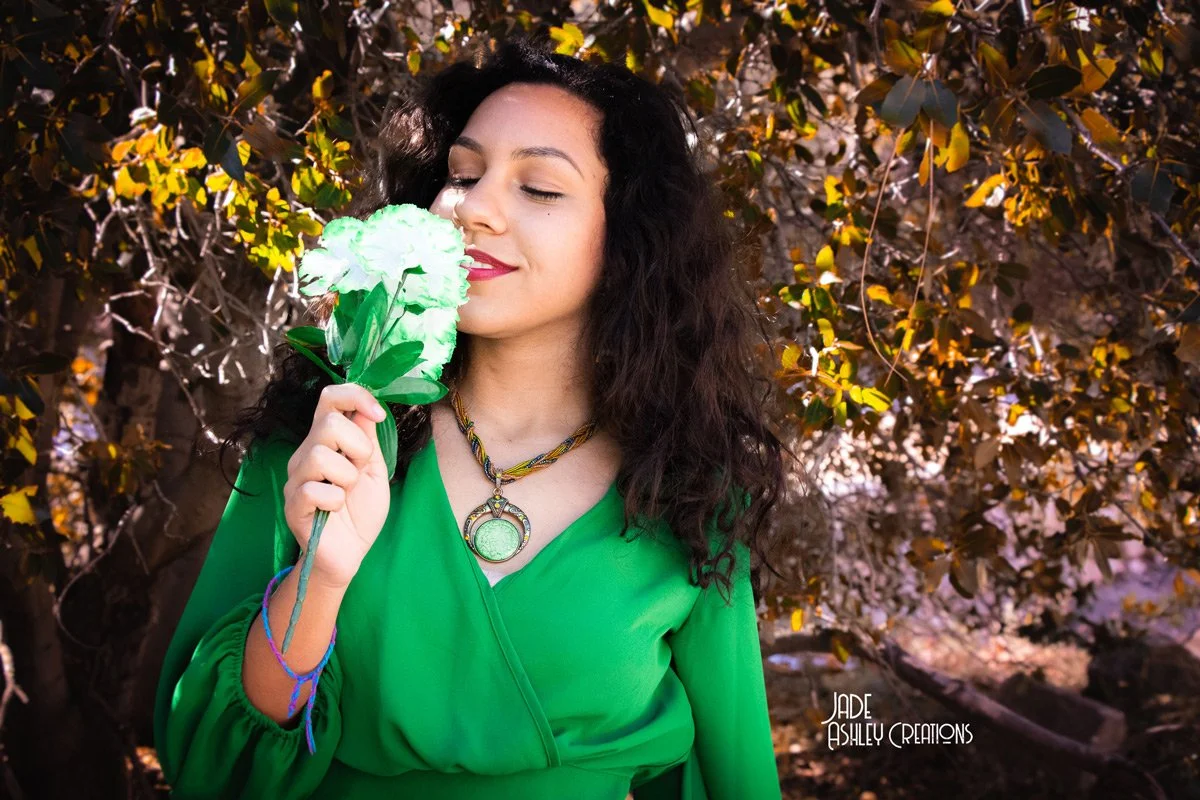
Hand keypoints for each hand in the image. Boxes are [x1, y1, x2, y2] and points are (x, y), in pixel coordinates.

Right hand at [282, 383, 392, 588]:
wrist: (349, 554)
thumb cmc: (360, 511)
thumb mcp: (374, 470)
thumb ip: (368, 439)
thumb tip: (366, 407)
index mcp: (326, 441)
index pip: (330, 399)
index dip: (356, 397)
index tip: (378, 414)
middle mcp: (306, 453)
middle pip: (328, 423)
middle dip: (357, 446)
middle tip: (361, 470)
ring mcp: (296, 479)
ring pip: (321, 456)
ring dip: (348, 477)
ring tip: (347, 493)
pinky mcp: (292, 504)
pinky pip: (315, 490)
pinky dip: (336, 500)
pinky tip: (335, 510)